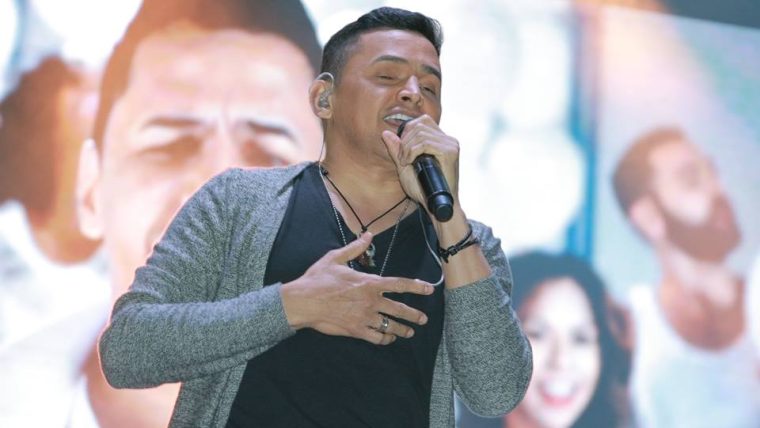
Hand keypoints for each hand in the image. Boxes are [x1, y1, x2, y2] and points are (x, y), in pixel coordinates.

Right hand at [280, 232, 433, 344]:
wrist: (303, 302)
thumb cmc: (318, 279)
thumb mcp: (336, 258)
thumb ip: (355, 248)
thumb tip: (368, 235)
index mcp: (369, 283)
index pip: (399, 285)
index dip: (416, 287)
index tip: (429, 290)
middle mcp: (371, 301)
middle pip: (399, 309)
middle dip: (414, 315)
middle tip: (424, 319)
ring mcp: (364, 317)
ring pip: (390, 326)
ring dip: (402, 330)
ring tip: (409, 333)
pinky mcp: (356, 330)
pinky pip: (376, 338)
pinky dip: (384, 339)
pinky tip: (388, 339)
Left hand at [381, 115, 459, 210]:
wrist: (434, 205)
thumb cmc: (422, 188)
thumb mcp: (404, 166)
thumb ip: (396, 149)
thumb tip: (385, 133)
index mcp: (440, 140)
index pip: (422, 121)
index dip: (407, 131)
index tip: (402, 151)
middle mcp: (447, 139)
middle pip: (419, 124)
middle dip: (405, 141)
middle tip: (402, 159)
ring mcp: (451, 144)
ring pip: (421, 133)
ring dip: (407, 148)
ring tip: (406, 162)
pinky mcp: (450, 152)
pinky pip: (425, 143)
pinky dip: (412, 152)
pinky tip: (410, 162)